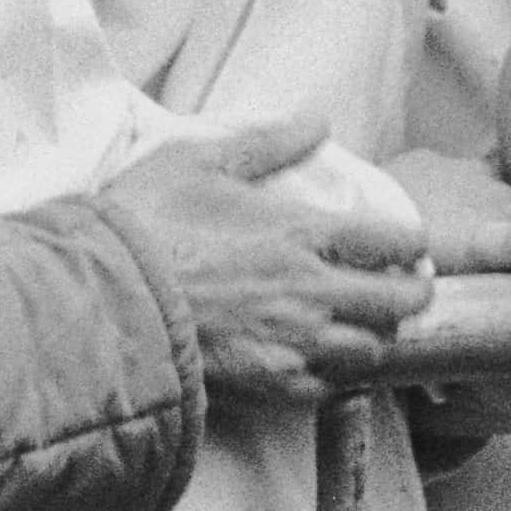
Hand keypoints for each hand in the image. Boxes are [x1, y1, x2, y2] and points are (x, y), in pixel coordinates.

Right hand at [107, 115, 429, 406]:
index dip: (411, 243)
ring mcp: (292, 343)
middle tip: (405, 290)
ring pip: (371, 352)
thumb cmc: (143, 225)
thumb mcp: (200, 161)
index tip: (409, 245)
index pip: (392, 240)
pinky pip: (327, 390)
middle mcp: (310, 290)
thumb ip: (267, 142)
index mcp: (301, 232)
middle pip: (399, 302)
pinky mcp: (266, 385)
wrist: (98, 299)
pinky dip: (336, 379)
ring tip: (365, 328)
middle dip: (412, 296)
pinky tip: (323, 365)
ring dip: (377, 339)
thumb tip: (317, 120)